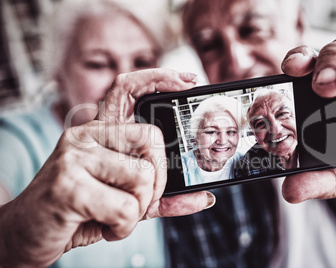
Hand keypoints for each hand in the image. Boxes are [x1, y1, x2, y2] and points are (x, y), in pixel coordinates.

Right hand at [0, 69, 213, 267]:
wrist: (27, 233)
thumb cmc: (80, 210)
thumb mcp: (126, 199)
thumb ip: (163, 195)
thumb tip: (204, 197)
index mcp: (99, 132)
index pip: (128, 89)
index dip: (159, 77)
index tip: (188, 80)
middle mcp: (85, 135)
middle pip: (151, 137)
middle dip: (158, 177)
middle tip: (141, 198)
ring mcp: (75, 156)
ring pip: (142, 176)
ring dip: (138, 208)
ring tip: (114, 216)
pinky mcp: (68, 185)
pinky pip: (125, 207)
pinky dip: (123, 226)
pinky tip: (103, 225)